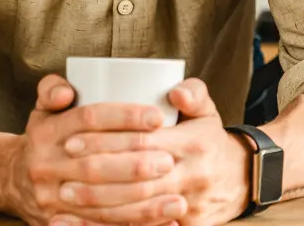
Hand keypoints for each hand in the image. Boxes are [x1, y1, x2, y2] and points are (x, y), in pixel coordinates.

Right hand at [3, 74, 183, 225]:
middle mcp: (45, 166)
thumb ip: (53, 89)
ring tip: (178, 199)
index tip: (158, 118)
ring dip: (142, 205)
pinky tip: (164, 223)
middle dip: (135, 165)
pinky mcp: (60, 223)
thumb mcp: (43, 108)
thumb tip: (67, 92)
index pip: (88, 119)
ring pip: (100, 203)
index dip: (124, 117)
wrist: (10, 180)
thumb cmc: (44, 136)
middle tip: (170, 161)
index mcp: (47, 132)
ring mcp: (51, 199)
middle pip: (95, 165)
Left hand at [54, 79, 250, 225]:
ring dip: (97, 204)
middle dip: (95, 173)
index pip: (142, 142)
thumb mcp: (207, 111)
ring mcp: (190, 204)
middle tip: (63, 167)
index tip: (73, 138)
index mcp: (195, 143)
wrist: (240, 179)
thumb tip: (175, 90)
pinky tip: (83, 223)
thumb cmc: (210, 140)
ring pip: (136, 208)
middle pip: (135, 177)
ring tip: (65, 194)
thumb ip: (194, 92)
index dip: (106, 141)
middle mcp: (193, 175)